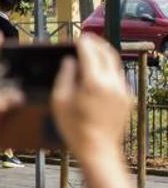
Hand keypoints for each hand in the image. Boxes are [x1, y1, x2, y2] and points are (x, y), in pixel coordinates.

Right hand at [51, 34, 131, 158]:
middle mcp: (112, 83)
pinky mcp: (127, 99)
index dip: (81, 42)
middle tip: (85, 39)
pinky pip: (118, 77)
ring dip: (104, 55)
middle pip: (107, 53)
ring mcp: (122, 91)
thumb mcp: (60, 100)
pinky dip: (109, 69)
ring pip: (115, 64)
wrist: (98, 149)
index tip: (75, 38)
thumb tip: (70, 61)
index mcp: (94, 82)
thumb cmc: (74, 128)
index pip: (89, 52)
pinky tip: (98, 72)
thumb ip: (65, 76)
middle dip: (96, 43)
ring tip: (92, 52)